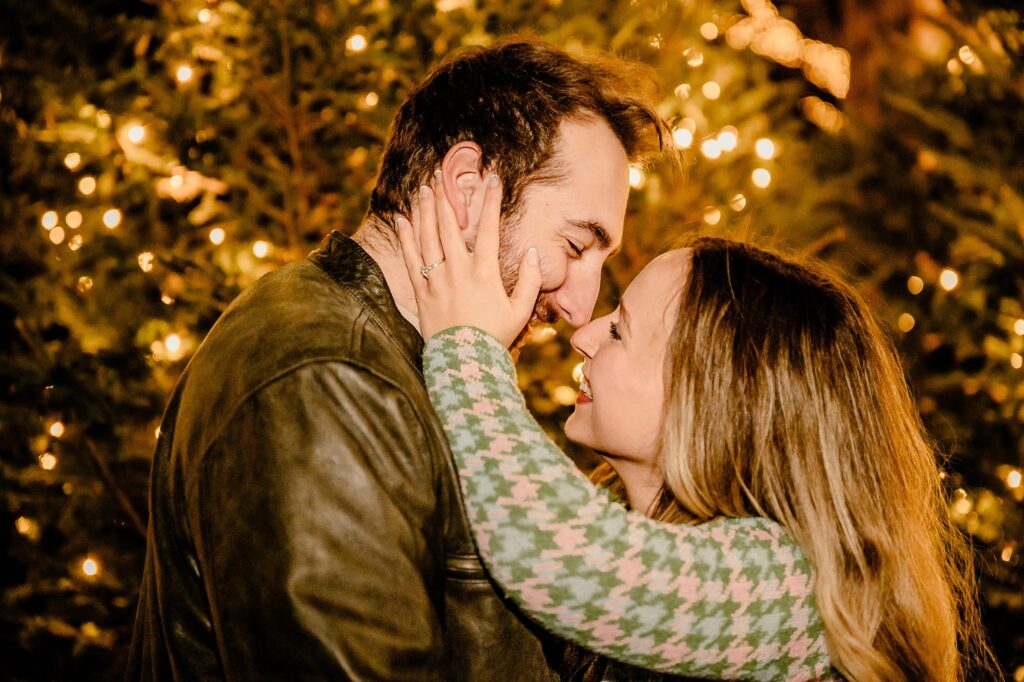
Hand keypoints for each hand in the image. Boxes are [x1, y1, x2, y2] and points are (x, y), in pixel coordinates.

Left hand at [396, 170, 540, 347]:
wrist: (464, 364)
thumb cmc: (495, 338)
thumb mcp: (521, 311)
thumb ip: (531, 281)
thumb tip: (535, 253)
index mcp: (486, 273)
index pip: (490, 228)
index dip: (491, 200)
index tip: (493, 179)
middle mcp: (459, 271)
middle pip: (450, 225)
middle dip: (446, 196)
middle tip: (441, 175)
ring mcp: (437, 280)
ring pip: (427, 237)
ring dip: (425, 210)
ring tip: (423, 189)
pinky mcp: (421, 293)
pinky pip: (410, 259)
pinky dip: (406, 238)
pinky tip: (402, 219)